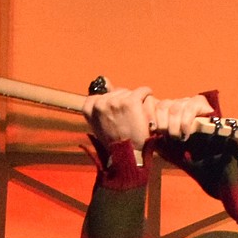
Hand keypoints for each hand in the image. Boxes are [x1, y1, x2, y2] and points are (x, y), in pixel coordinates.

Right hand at [82, 88, 214, 150]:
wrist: (128, 158)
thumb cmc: (115, 144)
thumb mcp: (101, 125)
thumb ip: (100, 105)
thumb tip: (105, 79)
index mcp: (90, 109)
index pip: (97, 96)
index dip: (109, 105)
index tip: (116, 116)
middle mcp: (101, 103)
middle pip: (116, 92)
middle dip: (123, 103)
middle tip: (128, 119)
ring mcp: (115, 102)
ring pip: (129, 92)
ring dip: (135, 101)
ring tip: (136, 116)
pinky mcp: (130, 102)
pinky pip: (142, 91)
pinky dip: (147, 95)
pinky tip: (148, 104)